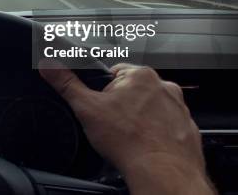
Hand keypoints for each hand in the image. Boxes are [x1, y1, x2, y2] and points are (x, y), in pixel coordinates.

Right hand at [39, 62, 214, 194]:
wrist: (162, 172)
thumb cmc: (129, 141)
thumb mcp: (86, 108)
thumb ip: (66, 84)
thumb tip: (48, 65)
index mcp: (139, 75)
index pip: (114, 74)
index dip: (104, 92)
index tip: (103, 108)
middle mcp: (164, 86)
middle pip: (134, 91)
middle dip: (124, 105)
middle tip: (115, 125)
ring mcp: (179, 108)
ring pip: (152, 108)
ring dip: (142, 119)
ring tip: (131, 137)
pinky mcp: (188, 128)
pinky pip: (168, 126)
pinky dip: (158, 134)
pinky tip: (146, 145)